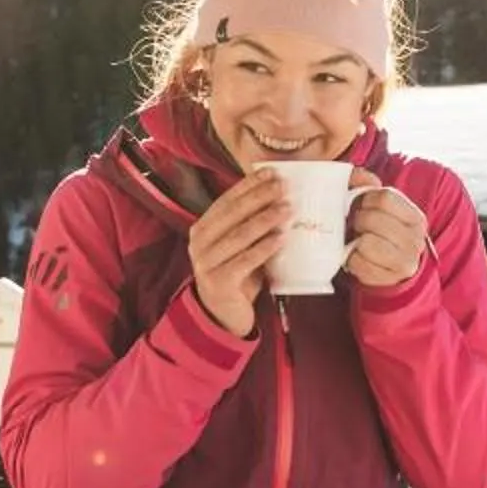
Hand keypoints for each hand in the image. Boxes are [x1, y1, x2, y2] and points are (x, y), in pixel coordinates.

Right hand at [188, 167, 291, 338]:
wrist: (222, 314)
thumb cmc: (236, 274)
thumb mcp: (238, 246)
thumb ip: (249, 223)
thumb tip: (279, 193)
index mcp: (202, 228)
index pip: (227, 200)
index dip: (248, 185)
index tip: (271, 172)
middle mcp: (199, 243)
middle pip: (232, 214)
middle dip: (259, 197)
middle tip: (283, 186)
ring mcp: (206, 263)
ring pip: (239, 235)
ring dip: (265, 220)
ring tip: (287, 209)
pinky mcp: (218, 282)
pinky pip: (244, 260)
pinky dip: (264, 248)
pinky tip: (281, 239)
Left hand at [344, 173, 428, 289]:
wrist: (395, 269)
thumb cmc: (384, 234)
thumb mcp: (384, 210)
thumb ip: (367, 186)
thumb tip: (362, 177)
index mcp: (415, 217)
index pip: (385, 197)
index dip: (366, 199)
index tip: (364, 206)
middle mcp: (415, 239)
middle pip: (372, 219)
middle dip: (359, 221)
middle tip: (359, 226)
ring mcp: (404, 261)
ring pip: (366, 242)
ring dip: (356, 241)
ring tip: (359, 242)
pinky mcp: (389, 278)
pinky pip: (358, 263)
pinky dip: (352, 260)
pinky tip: (358, 257)